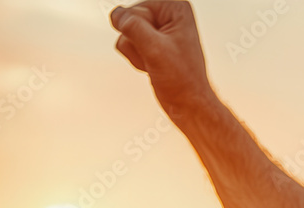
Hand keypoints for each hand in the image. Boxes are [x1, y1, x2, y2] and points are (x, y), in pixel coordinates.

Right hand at [111, 1, 211, 116]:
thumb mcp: (155, 49)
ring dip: (136, 53)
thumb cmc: (182, 79)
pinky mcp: (150, 43)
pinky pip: (127, 44)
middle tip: (156, 57)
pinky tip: (152, 66)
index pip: (137, 8)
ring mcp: (158, 29)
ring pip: (125, 33)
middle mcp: (168, 15)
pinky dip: (135, 59)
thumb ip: (132, 26)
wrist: (186, 102)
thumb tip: (116, 14)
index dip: (140, 31)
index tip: (159, 45)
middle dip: (137, 42)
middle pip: (129, 19)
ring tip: (156, 63)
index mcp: (176, 9)